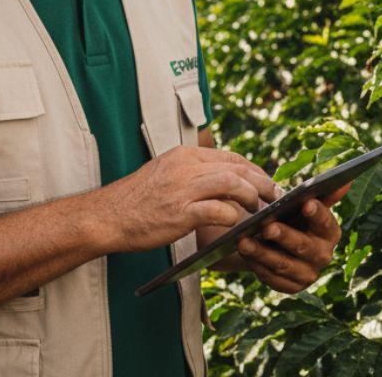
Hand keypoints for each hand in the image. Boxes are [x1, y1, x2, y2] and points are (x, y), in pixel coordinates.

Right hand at [102, 145, 278, 252]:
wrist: (107, 216)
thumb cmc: (136, 200)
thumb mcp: (165, 174)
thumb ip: (192, 174)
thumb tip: (223, 180)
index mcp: (184, 155)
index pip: (230, 156)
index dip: (254, 169)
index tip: (266, 181)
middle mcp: (185, 167)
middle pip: (238, 167)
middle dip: (262, 182)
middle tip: (274, 196)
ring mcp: (183, 189)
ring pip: (233, 184)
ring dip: (252, 197)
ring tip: (259, 210)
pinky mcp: (180, 213)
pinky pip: (218, 211)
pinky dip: (233, 218)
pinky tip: (237, 226)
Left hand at [235, 183, 349, 292]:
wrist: (279, 245)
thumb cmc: (293, 219)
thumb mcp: (304, 206)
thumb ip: (323, 194)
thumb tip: (345, 182)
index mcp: (330, 233)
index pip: (326, 223)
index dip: (317, 214)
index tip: (306, 203)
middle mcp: (323, 256)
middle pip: (303, 246)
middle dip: (285, 235)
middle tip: (267, 226)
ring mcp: (308, 274)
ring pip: (283, 263)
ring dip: (262, 252)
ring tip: (243, 241)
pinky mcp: (291, 287)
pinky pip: (272, 278)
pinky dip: (257, 265)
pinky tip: (244, 253)